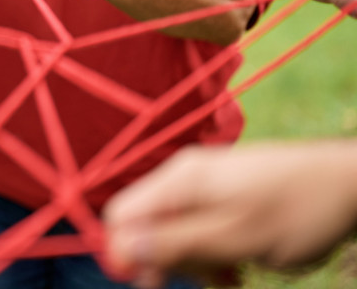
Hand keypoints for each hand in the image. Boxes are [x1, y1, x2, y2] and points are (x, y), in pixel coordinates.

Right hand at [104, 143, 356, 288]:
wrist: (350, 184)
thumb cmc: (297, 211)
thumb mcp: (235, 237)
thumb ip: (176, 243)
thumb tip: (121, 250)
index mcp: (180, 182)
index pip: (122, 214)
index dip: (126, 253)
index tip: (154, 284)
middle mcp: (184, 178)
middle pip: (145, 226)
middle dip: (167, 261)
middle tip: (207, 282)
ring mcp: (203, 184)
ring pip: (173, 231)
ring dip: (194, 261)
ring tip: (230, 278)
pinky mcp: (222, 194)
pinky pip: (197, 227)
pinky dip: (210, 252)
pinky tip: (235, 269)